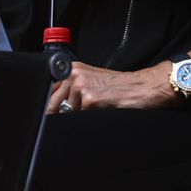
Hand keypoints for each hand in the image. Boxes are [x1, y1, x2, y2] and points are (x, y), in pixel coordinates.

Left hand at [46, 61, 177, 113]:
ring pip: (68, 114)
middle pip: (53, 105)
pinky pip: (80, 119)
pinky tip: (102, 112)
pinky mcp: (91, 100)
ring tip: (96, 110)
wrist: (141, 87)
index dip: (49, 106)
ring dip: (78, 117)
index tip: (50, 115)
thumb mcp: (92, 81)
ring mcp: (82, 87)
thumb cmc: (120, 86)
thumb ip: (71, 90)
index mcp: (73, 70)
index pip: (49, 91)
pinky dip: (89, 120)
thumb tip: (52, 106)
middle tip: (79, 114)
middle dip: (60, 115)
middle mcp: (75, 76)